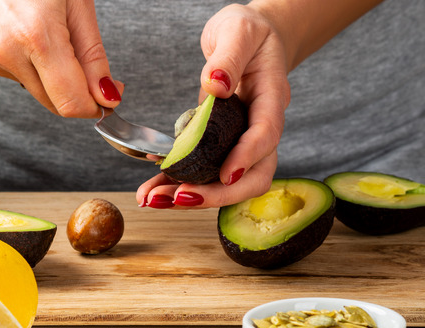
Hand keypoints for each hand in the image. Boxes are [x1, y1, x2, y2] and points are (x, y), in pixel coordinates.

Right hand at [0, 0, 122, 117]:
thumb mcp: (76, 2)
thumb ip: (92, 55)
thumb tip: (107, 97)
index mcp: (35, 36)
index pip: (70, 103)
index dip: (95, 106)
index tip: (109, 97)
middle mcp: (5, 52)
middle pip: (55, 102)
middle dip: (76, 88)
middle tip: (82, 52)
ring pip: (37, 90)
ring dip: (51, 74)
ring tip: (46, 27)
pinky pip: (17, 76)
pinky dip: (30, 63)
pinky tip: (25, 29)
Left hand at [136, 3, 289, 208]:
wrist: (251, 38)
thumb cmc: (249, 31)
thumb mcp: (238, 30)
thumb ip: (228, 57)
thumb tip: (215, 86)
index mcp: (271, 97)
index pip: (266, 134)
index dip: (248, 158)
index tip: (226, 174)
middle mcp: (260, 127)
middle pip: (253, 175)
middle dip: (218, 193)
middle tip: (181, 199)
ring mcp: (242, 140)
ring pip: (226, 181)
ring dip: (193, 195)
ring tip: (154, 199)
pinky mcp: (220, 144)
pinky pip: (203, 170)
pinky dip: (178, 182)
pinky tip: (153, 188)